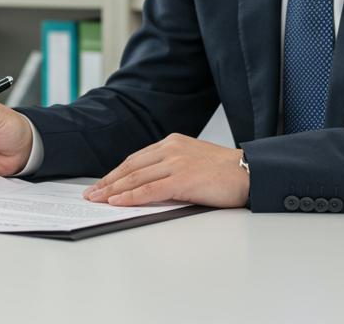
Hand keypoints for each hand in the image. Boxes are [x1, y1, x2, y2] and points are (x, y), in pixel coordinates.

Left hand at [82, 134, 247, 207]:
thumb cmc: (226, 172)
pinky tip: (118, 202)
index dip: (115, 173)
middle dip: (108, 181)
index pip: (135, 159)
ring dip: (113, 190)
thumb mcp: (193, 162)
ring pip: (136, 177)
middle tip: (91, 193)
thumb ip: (170, 168)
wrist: (252, 173)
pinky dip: (131, 196)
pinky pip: (150, 189)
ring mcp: (177, 163)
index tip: (102, 183)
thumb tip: (147, 186)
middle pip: (130, 167)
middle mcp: (171, 149)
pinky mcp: (183, 179)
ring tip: (98, 199)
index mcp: (173, 142)